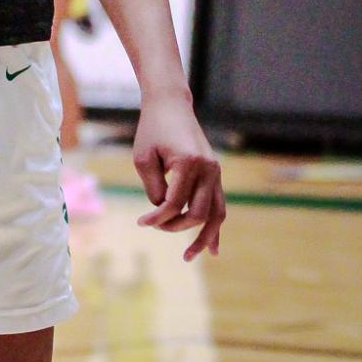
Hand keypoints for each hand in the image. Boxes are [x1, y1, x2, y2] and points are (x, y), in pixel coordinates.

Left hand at [133, 91, 225, 260]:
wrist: (170, 105)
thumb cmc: (152, 129)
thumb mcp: (143, 157)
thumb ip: (154, 188)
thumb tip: (164, 212)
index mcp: (188, 162)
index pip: (175, 203)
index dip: (157, 217)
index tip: (142, 222)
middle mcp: (207, 168)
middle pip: (197, 213)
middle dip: (175, 226)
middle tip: (155, 226)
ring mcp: (215, 171)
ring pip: (216, 214)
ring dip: (203, 237)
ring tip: (189, 255)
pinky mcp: (215, 173)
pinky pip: (219, 205)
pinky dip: (215, 226)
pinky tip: (212, 249)